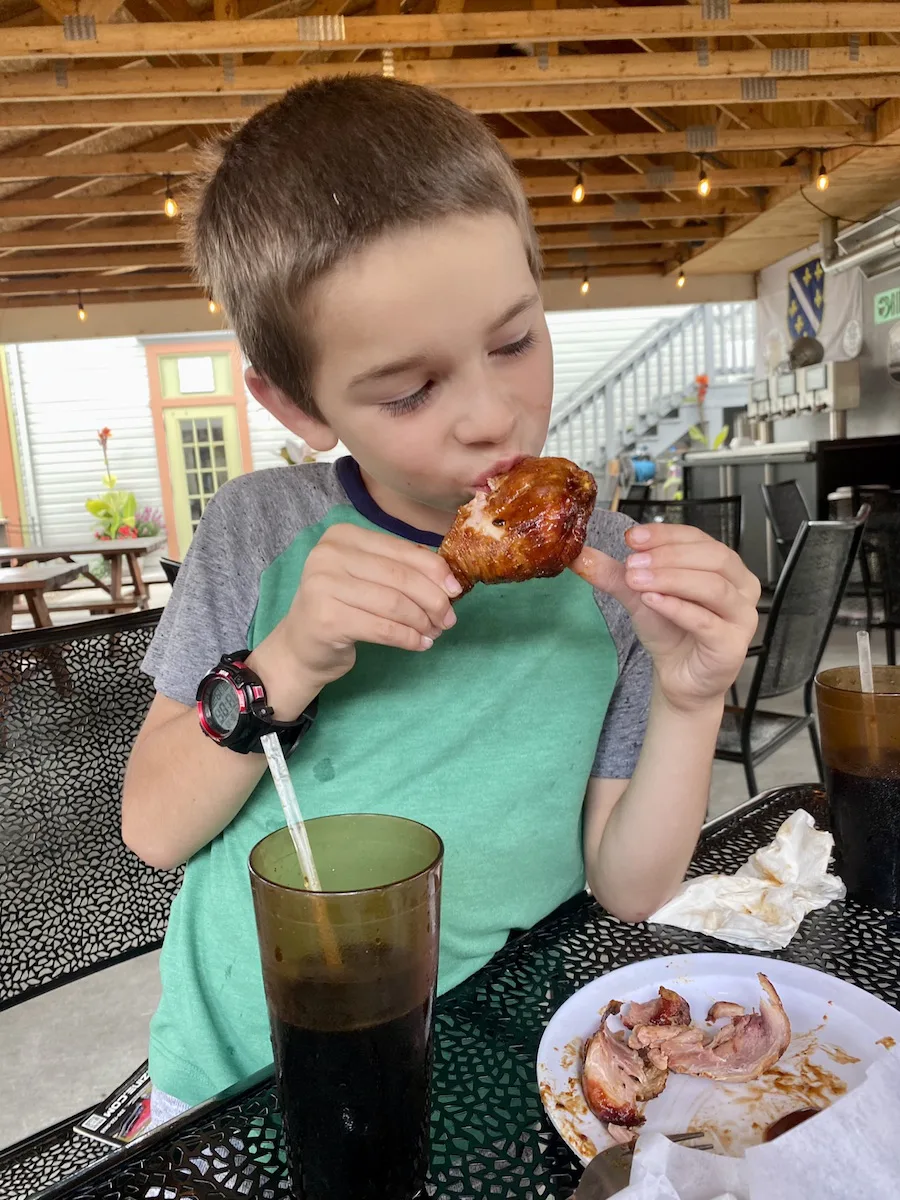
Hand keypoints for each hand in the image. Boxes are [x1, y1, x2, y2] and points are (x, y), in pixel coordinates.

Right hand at [257, 524, 460, 707]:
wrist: (301, 646)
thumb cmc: (340, 607)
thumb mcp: (366, 578)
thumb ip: (400, 569)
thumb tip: (448, 578)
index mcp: (342, 536)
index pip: (401, 550)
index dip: (435, 570)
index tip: (455, 590)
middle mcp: (329, 555)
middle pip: (401, 577)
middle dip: (433, 600)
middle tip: (448, 620)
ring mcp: (323, 585)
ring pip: (395, 604)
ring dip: (423, 622)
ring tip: (434, 633)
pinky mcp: (327, 618)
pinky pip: (384, 628)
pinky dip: (409, 638)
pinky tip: (420, 644)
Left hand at [572, 523, 760, 713]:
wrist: (679, 677)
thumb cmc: (670, 631)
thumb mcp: (638, 595)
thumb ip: (614, 574)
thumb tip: (578, 554)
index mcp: (724, 565)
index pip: (697, 538)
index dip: (665, 535)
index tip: (632, 537)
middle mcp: (740, 586)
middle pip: (711, 557)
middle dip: (668, 556)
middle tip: (632, 562)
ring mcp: (741, 616)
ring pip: (712, 586)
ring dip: (671, 578)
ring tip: (637, 580)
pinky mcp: (732, 645)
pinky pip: (706, 622)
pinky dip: (677, 608)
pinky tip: (652, 601)